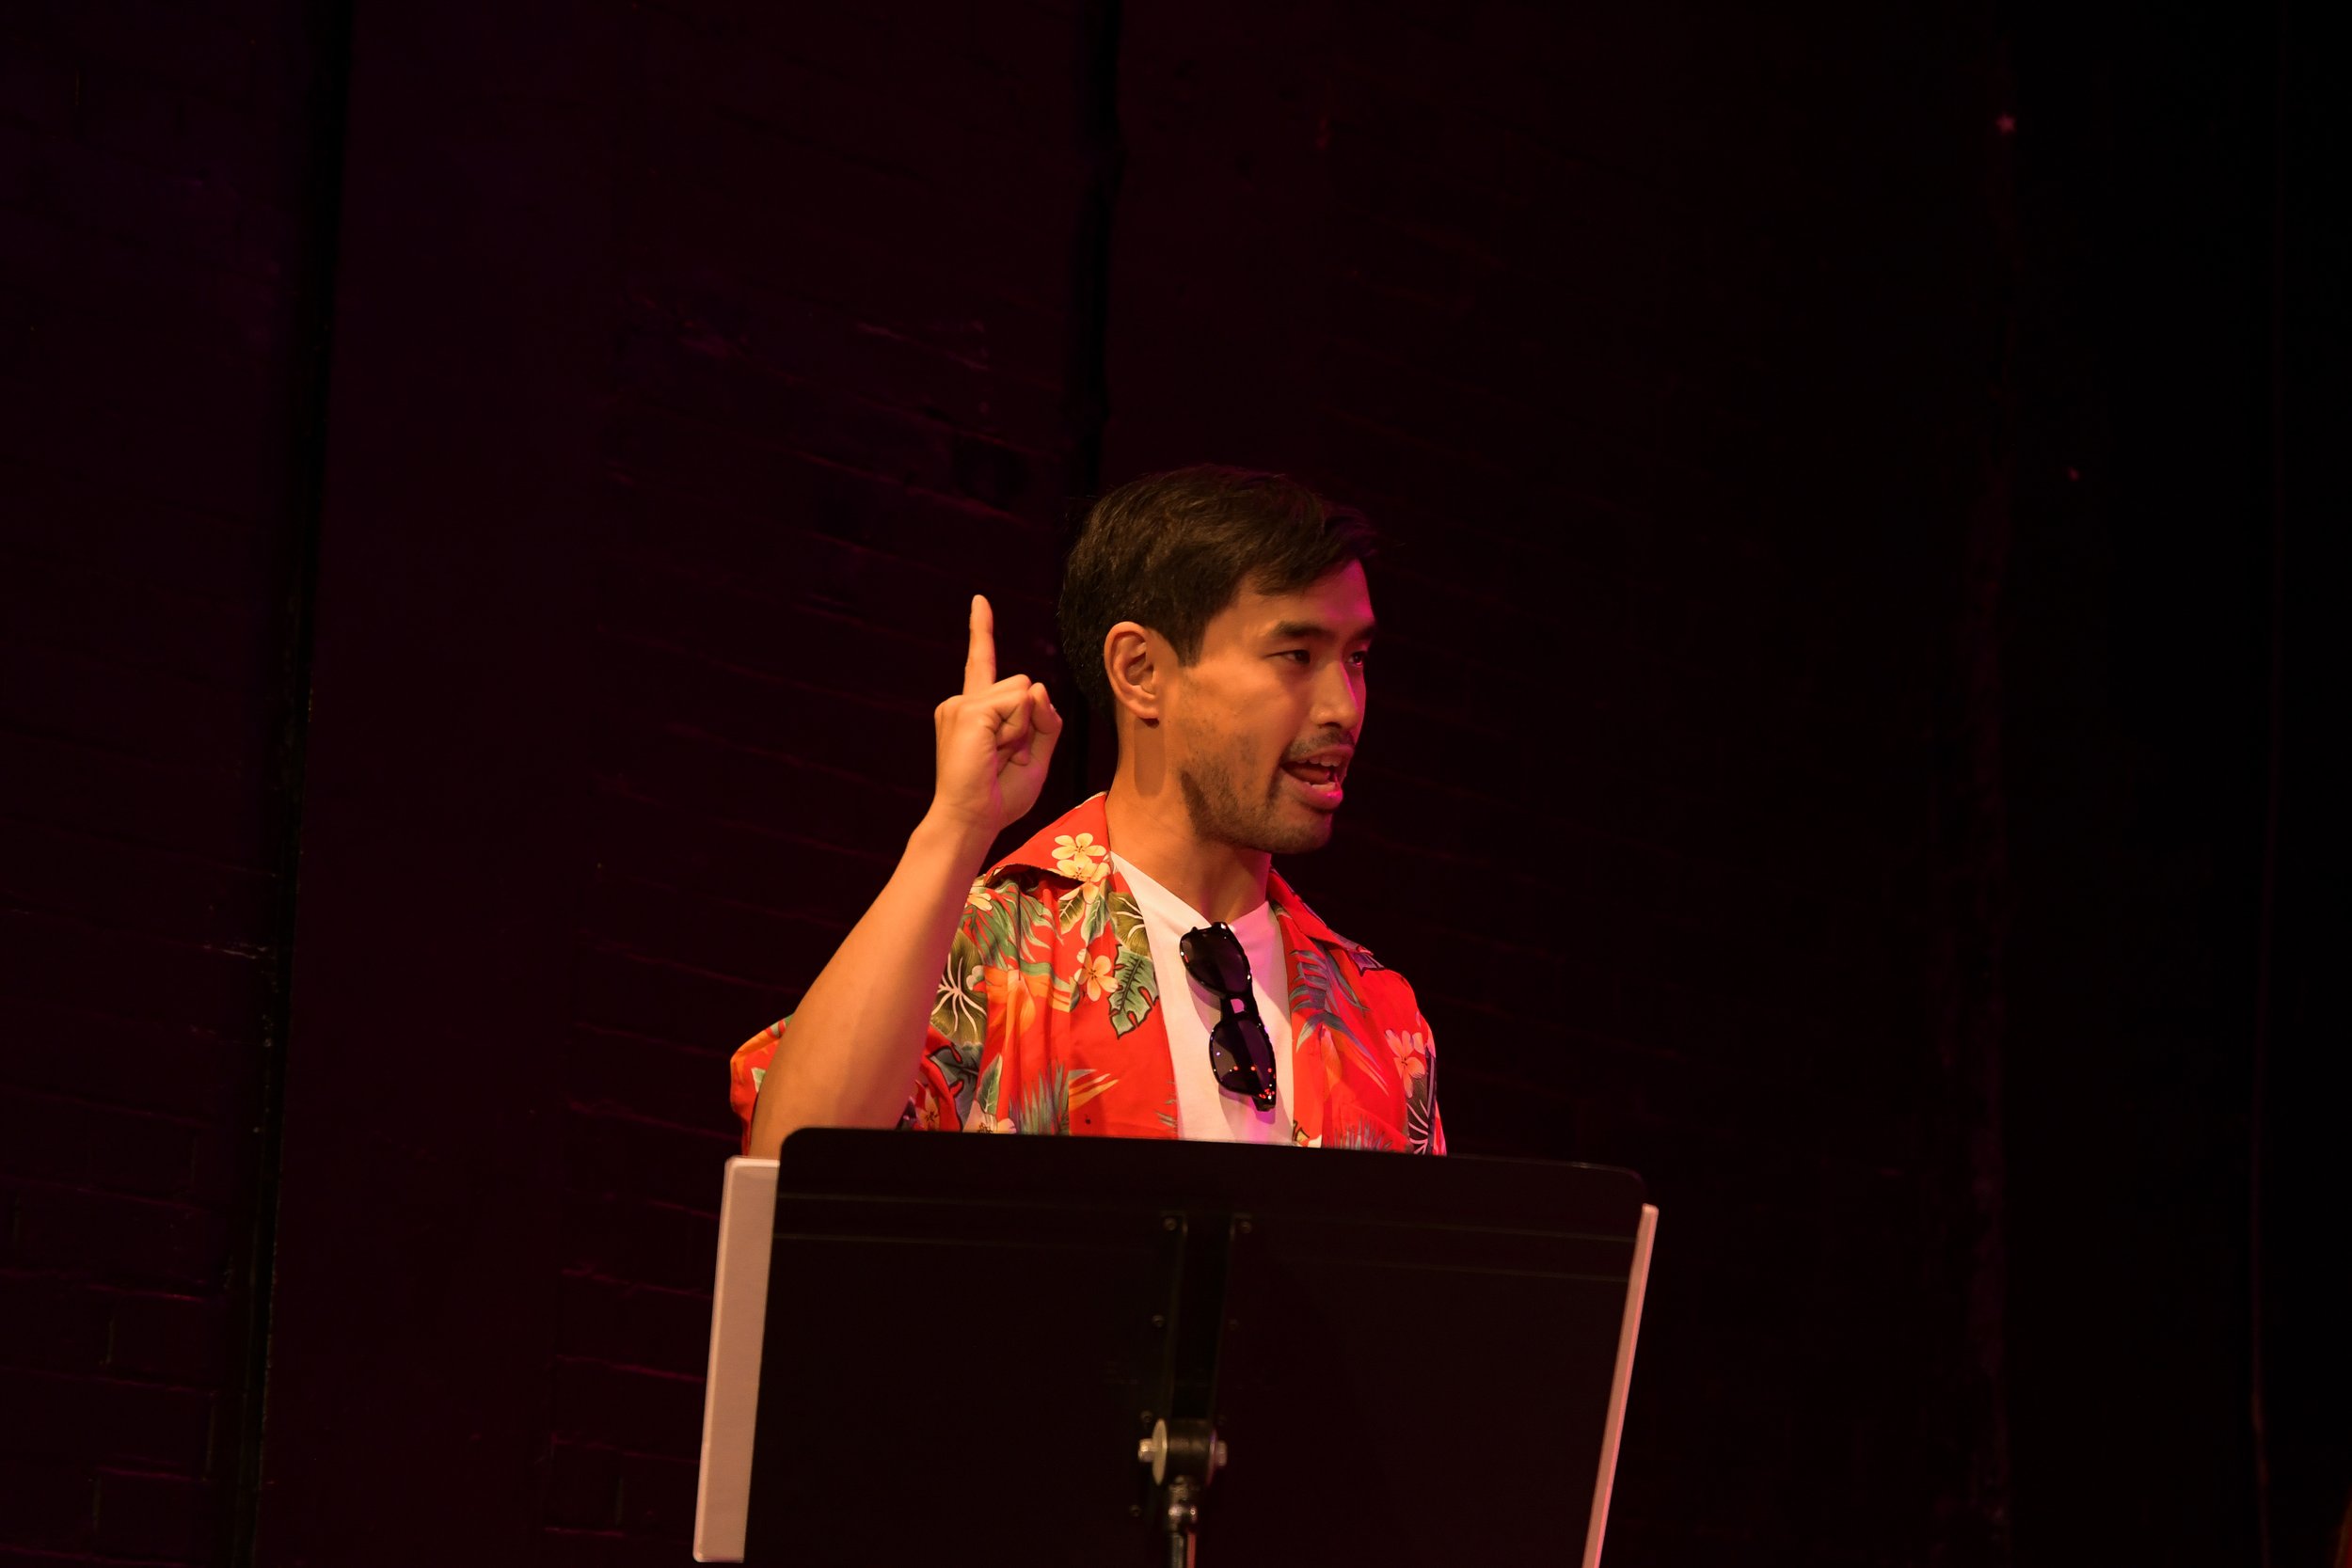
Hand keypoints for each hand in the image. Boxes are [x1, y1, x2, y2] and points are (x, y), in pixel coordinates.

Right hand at [929, 595, 1063, 837]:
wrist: (972, 819)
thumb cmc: (1000, 796)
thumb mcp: (1037, 756)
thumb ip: (1046, 721)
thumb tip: (1035, 687)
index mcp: (976, 711)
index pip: (982, 663)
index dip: (981, 630)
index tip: (979, 601)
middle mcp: (963, 702)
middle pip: (1024, 685)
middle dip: (1030, 720)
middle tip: (1007, 756)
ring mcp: (962, 705)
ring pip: (1022, 691)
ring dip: (1023, 727)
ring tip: (998, 755)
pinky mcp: (968, 711)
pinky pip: (1016, 704)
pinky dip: (1016, 730)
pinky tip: (994, 751)